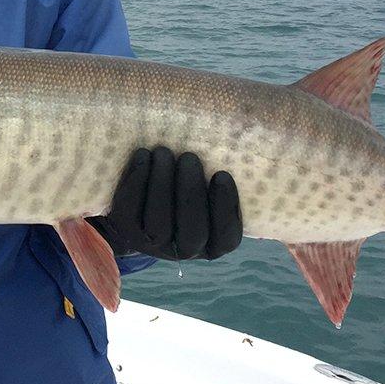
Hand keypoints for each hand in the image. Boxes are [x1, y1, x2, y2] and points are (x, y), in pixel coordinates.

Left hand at [95, 147, 242, 260]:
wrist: (140, 200)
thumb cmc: (186, 183)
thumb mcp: (209, 185)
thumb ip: (224, 172)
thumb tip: (258, 134)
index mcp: (214, 241)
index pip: (228, 237)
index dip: (226, 208)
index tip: (222, 174)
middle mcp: (186, 249)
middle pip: (192, 231)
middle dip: (190, 191)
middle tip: (189, 157)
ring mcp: (154, 245)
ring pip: (159, 223)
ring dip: (162, 184)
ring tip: (163, 152)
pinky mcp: (126, 232)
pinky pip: (129, 211)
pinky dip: (136, 182)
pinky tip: (143, 156)